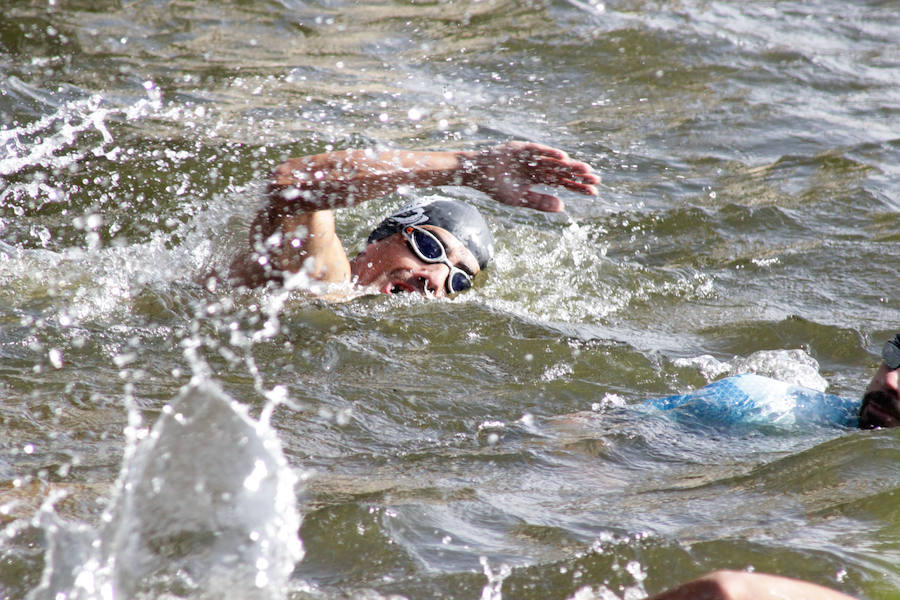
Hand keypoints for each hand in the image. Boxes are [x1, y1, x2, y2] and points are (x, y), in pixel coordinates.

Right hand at [464, 141, 598, 211]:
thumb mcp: (520, 199)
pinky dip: (550, 153)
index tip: (593, 192)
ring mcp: (530, 157)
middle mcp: (537, 166)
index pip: (561, 183)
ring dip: (569, 165)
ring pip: (554, 161)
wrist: (476, 174)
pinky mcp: (521, 149)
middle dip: (578, 176)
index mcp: (537, 179)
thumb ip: (540, 202)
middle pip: (562, 171)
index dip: (576, 187)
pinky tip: (563, 158)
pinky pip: (538, 150)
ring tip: (585, 170)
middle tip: (596, 180)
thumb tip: (562, 206)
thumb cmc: (495, 187)